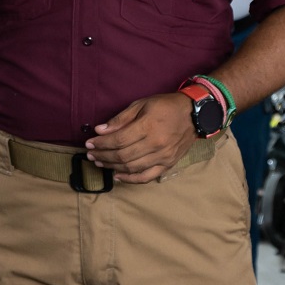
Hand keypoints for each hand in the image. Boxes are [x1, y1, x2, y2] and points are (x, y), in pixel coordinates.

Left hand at [82, 93, 197, 182]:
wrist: (195, 115)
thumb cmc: (166, 106)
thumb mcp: (142, 104)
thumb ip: (121, 119)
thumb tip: (100, 130)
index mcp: (148, 126)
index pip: (119, 140)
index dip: (101, 143)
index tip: (89, 143)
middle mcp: (156, 144)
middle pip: (123, 155)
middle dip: (103, 156)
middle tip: (90, 154)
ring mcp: (163, 157)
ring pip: (132, 167)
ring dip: (112, 167)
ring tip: (99, 163)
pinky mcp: (168, 164)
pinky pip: (147, 177)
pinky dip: (131, 179)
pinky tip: (118, 176)